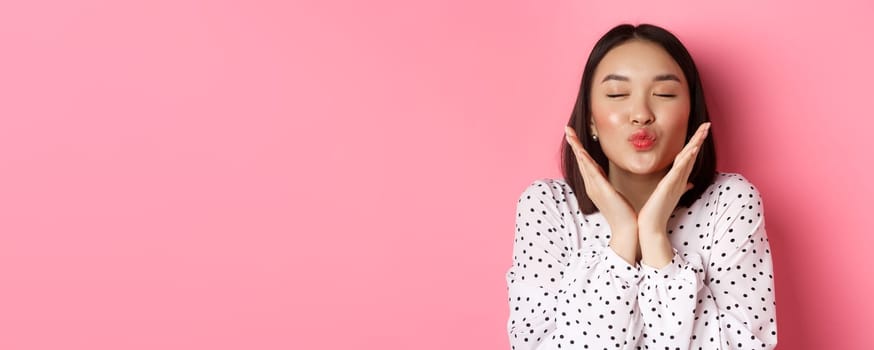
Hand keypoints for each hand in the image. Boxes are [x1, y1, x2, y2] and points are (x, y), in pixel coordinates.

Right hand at [565, 126, 638, 263]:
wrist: (627, 229)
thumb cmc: (624, 214)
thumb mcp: (616, 196)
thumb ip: (611, 186)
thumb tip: (610, 180)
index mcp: (595, 186)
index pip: (585, 163)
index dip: (579, 149)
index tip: (574, 136)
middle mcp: (592, 185)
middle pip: (580, 160)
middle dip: (573, 144)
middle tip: (566, 129)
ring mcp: (595, 188)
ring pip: (583, 163)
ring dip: (576, 147)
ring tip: (570, 134)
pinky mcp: (602, 190)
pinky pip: (592, 172)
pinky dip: (586, 160)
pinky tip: (582, 151)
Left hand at [637, 122, 710, 266]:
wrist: (652, 225)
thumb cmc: (659, 210)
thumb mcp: (670, 194)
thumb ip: (681, 187)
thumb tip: (690, 183)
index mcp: (678, 179)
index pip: (689, 157)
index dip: (696, 144)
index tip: (701, 131)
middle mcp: (680, 179)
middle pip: (692, 155)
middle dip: (699, 139)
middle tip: (707, 125)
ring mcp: (675, 182)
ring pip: (688, 159)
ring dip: (695, 145)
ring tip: (702, 131)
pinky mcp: (669, 187)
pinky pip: (680, 170)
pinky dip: (686, 160)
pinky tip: (691, 150)